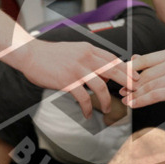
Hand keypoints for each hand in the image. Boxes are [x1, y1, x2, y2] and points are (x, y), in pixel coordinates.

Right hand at [20, 41, 134, 117]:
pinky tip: (88, 114)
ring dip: (107, 101)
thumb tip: (106, 74)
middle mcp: (86, 57)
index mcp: (89, 49)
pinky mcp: (67, 81)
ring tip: (108, 109)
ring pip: (101, 87)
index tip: (134, 78)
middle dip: (127, 82)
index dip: (126, 70)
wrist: (29, 54)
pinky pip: (84, 98)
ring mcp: (77, 69)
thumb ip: (91, 59)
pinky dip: (88, 108)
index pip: (113, 59)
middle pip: (114, 70)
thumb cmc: (51, 54)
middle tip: (134, 93)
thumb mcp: (74, 50)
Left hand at [120, 48, 164, 117]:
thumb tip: (133, 58)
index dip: (130, 69)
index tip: (120, 77)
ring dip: (134, 94)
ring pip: (148, 85)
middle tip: (122, 92)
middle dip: (131, 84)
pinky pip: (154, 95)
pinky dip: (141, 101)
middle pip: (146, 73)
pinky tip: (132, 105)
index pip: (145, 59)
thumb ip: (155, 64)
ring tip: (125, 100)